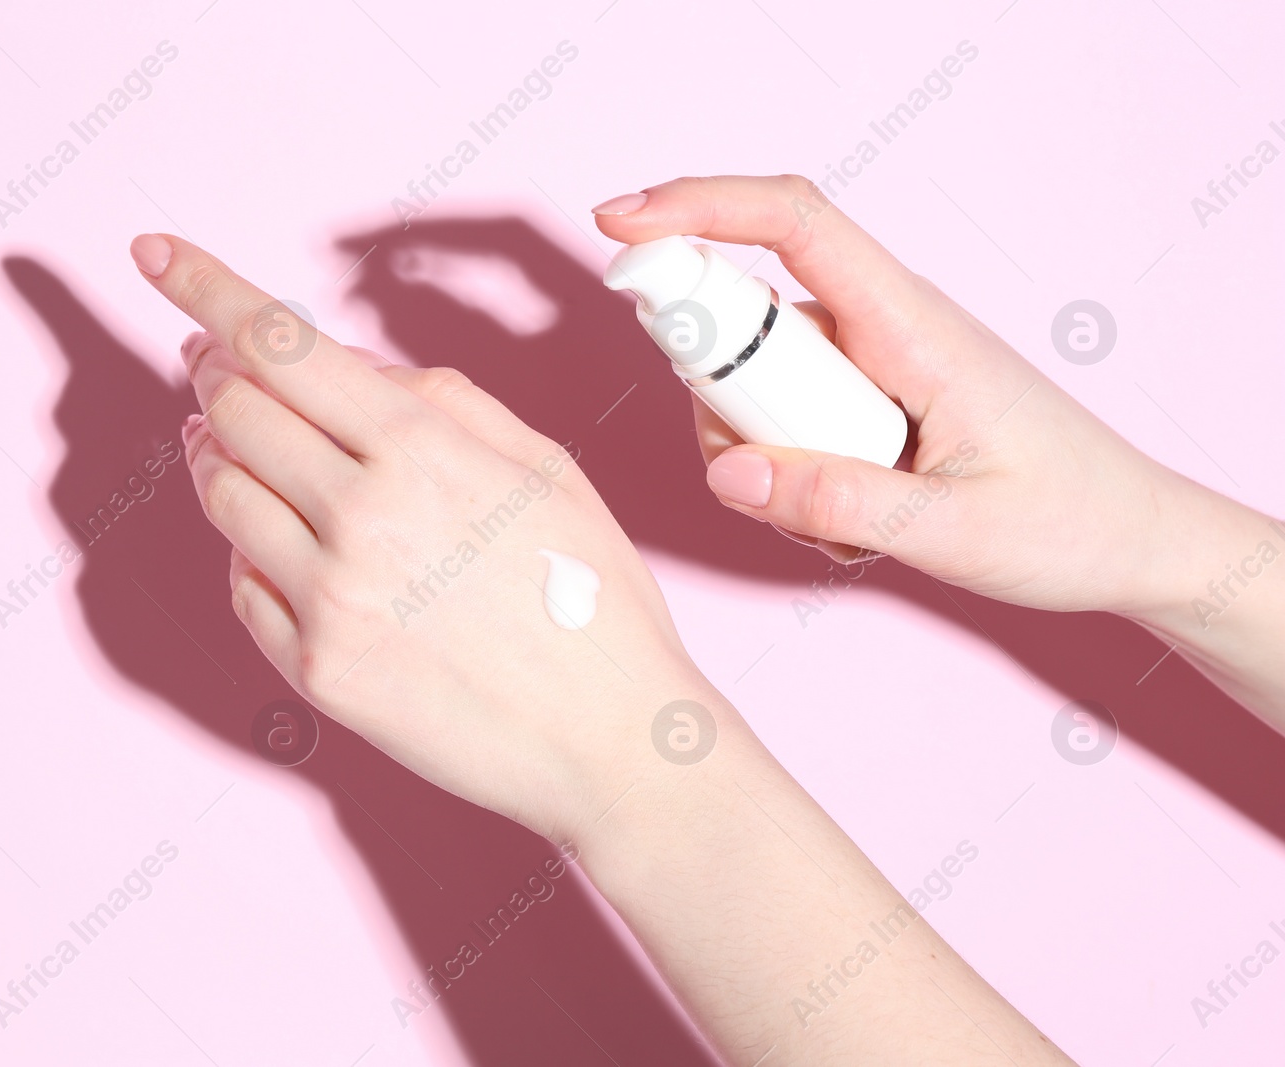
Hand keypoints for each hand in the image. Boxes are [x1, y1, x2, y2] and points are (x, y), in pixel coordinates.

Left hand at [128, 233, 714, 843]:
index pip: (282, 344)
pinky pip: (243, 584)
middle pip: (235, 412)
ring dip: (212, 451)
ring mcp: (328, 600)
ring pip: (221, 494)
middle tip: (206, 359)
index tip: (157, 252)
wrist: (609, 741)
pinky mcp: (314, 670)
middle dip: (210, 371)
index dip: (208, 288)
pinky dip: (248, 545)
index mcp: (422, 450)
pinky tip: (276, 536)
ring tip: (224, 435)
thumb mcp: (544, 465)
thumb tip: (348, 361)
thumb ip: (441, 398)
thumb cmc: (593, 598)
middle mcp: (360, 517)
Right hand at [593, 175, 1234, 616]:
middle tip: (753, 472)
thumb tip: (725, 471)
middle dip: (716, 390)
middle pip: (751, 310)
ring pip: (759, 375)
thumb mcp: (952, 533)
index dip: (699, 206)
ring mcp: (874, 363)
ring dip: (757, 449)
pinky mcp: (870, 399)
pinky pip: (787, 415)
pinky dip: (786, 470)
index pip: (794, 223)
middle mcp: (885, 328)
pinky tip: (844, 523)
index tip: (620, 225)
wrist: (1135, 541)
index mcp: (913, 328)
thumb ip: (837, 504)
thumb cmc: (1068, 523)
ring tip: (833, 524)